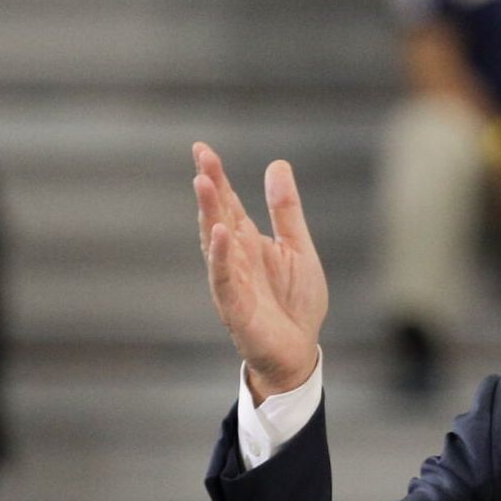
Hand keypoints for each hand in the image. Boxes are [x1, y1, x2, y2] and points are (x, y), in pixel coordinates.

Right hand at [192, 143, 326, 401]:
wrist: (298, 351)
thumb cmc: (295, 301)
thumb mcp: (298, 247)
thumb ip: (286, 210)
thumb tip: (277, 164)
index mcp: (248, 242)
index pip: (229, 203)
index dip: (217, 176)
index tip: (203, 148)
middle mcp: (235, 258)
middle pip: (218, 216)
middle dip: (210, 187)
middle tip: (201, 157)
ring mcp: (232, 282)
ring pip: (214, 243)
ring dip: (208, 214)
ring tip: (203, 184)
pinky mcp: (236, 308)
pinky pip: (223, 280)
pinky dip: (221, 257)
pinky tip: (220, 233)